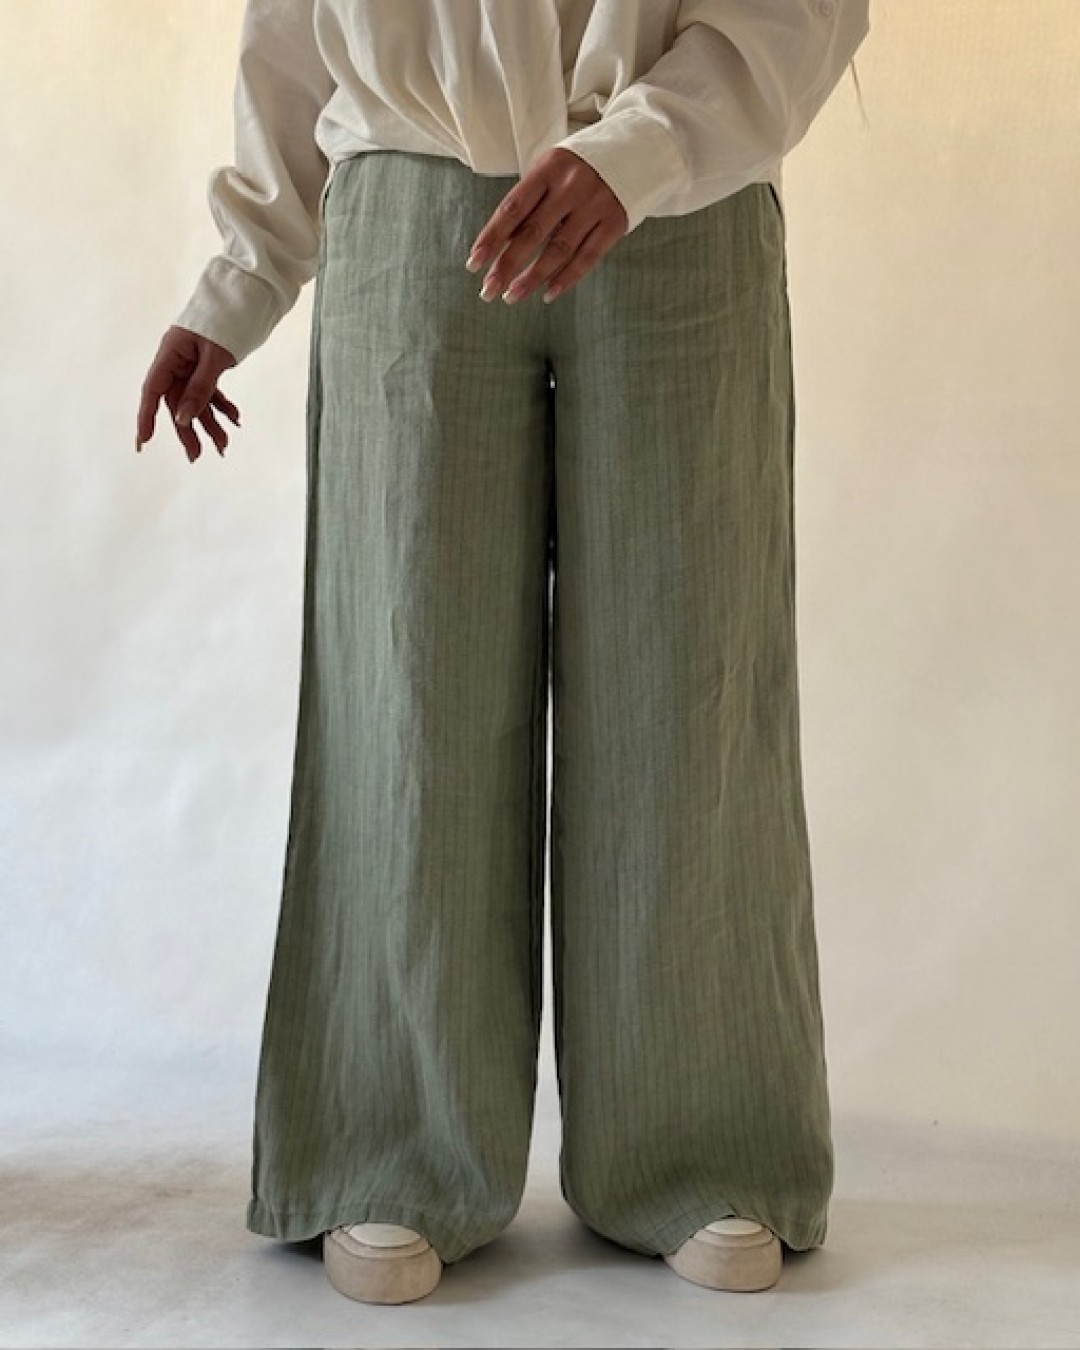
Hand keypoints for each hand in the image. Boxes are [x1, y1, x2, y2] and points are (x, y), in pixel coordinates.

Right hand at [136, 326, 239, 462]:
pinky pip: (209, 391)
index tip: (143, 441)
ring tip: (224, 445)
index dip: (147, 417)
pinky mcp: (205, 366)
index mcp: (170, 353)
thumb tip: (184, 417)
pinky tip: (235, 419)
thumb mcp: (214, 357)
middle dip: (188, 429)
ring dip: (210, 423)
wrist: (244, 297)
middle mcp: (176, 361)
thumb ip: (200, 388)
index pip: (153, 390)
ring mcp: (190, 364)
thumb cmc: (226, 320)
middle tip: (196, 455)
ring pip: (196, 400)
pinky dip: (222, 406)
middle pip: (176, 402)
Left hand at [465, 146, 628, 305]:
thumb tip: (502, 247)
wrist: (635, 149)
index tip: (474, 264)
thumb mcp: (551, 170)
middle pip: (533, 233)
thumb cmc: (579, 167)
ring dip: (532, 278)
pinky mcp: (615, 222)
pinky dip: (566, 278)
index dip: (492, 238)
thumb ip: (530, 202)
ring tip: (511, 297)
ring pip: (558, 250)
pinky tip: (547, 294)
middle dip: (507, 265)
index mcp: (549, 168)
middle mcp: (571, 186)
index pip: (513, 208)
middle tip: (487, 291)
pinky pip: (588, 257)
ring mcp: (595, 205)